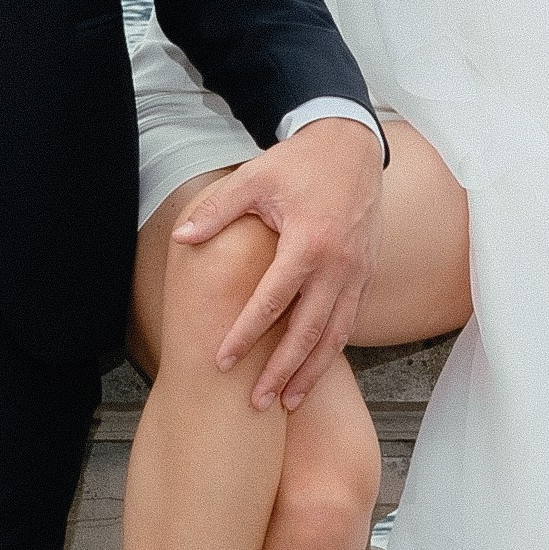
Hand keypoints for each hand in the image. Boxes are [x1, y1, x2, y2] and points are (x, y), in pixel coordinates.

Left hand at [172, 120, 384, 410]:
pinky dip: (331, 351)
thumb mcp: (254, 178)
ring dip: (311, 372)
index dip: (246, 334)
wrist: (352, 146)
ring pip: (335, 336)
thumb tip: (182, 237)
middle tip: (257, 401)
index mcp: (309, 242)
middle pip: (308, 332)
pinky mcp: (366, 275)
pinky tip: (312, 371)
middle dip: (282, 371)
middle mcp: (339, 265)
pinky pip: (349, 322)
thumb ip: (218, 210)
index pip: (272, 301)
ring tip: (288, 403)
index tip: (222, 361)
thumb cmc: (300, 162)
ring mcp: (357, 273)